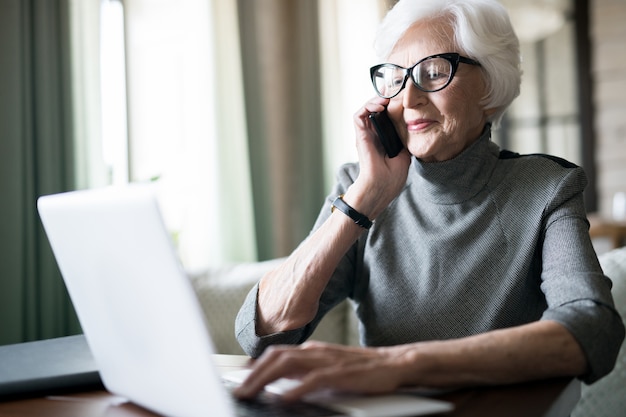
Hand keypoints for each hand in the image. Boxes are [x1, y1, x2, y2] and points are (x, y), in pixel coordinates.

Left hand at [233, 341, 407, 400]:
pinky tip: (284, 397)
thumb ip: (306, 371)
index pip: (276, 353)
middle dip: (254, 374)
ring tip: (251, 392)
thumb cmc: (362, 368)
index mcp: (311, 350)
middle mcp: (315, 351)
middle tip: (239, 391)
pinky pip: (313, 379)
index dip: (255, 366)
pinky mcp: (341, 373)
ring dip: (265, 378)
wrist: (394, 363)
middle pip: (276, 356)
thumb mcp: (329, 367)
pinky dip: (296, 388)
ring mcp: (327, 360)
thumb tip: (283, 381)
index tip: (240, 381)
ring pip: (288, 364)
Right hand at [348, 97, 411, 219]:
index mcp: (383, 138)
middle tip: (396, 90)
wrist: (380, 187)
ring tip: (388, 96)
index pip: (386, 115)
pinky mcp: (360, 136)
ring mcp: (365, 134)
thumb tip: (412, 129)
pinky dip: (367, 107)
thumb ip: (405, 141)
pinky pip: (359, 115)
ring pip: (367, 108)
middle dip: (385, 97)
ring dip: (376, 99)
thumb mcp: (405, 155)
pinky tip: (380, 105)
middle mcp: (373, 134)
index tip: (404, 97)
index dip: (393, 104)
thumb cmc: (391, 178)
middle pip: (376, 109)